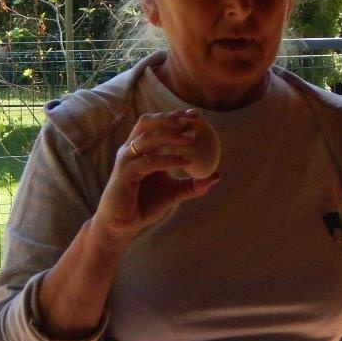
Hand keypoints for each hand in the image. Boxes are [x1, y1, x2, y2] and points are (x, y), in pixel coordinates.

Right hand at [93, 110, 219, 243]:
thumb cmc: (145, 205)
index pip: (155, 125)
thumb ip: (193, 184)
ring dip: (170, 135)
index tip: (196, 115)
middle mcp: (131, 150)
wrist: (123, 225)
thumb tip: (218, 175)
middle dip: (170, 118)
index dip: (174, 116)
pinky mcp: (125, 174)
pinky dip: (168, 159)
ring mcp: (126, 161)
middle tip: (192, 120)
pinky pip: (149, 162)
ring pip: (147, 138)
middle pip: (148, 123)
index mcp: (140, 149)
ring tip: (191, 138)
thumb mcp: (174, 192)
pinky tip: (185, 161)